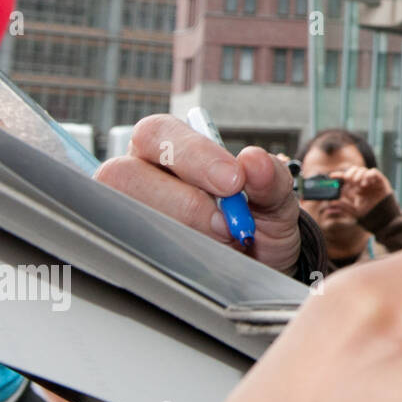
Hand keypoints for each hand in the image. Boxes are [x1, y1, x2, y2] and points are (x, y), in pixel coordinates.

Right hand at [93, 114, 301, 274]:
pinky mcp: (128, 250)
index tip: (234, 181)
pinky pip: (133, 254)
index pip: (157, 133)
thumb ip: (271, 179)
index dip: (192, 154)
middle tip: (226, 224)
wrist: (260, 268)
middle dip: (184, 202)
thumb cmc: (257, 221)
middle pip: (126, 174)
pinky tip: (202, 259)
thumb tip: (255, 160)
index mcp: (167, 148)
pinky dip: (174, 258)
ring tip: (221, 242)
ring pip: (127, 217)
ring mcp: (127, 214)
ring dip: (181, 232)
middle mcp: (137, 175)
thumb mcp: (275, 199)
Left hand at [329, 164, 392, 217]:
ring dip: (359, 175)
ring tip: (360, 185)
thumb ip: (344, 206)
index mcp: (356, 188)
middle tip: (348, 179)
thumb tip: (332, 201)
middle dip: (350, 173)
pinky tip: (366, 183)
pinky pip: (374, 172)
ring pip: (363, 170)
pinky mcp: (381, 181)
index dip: (339, 175)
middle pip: (354, 170)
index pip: (347, 178)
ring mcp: (372, 181)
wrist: (383, 218)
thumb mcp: (354, 211)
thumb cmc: (369, 214)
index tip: (332, 176)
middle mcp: (363, 183)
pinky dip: (369, 175)